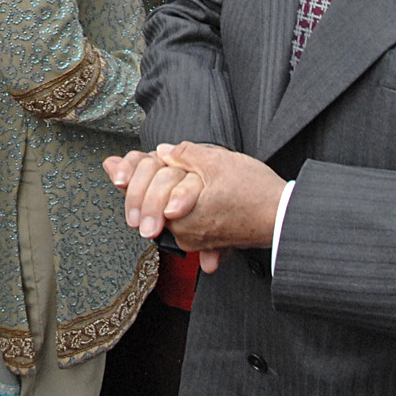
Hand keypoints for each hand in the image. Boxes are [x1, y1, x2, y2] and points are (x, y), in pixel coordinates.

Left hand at [103, 143, 284, 274]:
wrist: (283, 217)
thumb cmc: (254, 191)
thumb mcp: (217, 160)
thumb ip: (185, 154)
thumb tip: (162, 153)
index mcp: (179, 213)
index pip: (143, 193)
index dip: (128, 175)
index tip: (113, 170)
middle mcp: (182, 231)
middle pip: (149, 206)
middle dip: (135, 189)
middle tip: (119, 175)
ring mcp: (194, 239)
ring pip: (164, 216)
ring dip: (154, 198)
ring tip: (144, 180)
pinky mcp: (207, 242)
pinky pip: (182, 225)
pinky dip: (174, 209)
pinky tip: (171, 201)